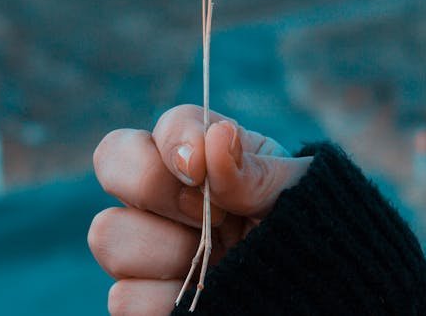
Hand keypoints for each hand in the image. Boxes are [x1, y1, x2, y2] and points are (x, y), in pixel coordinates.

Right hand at [89, 104, 312, 315]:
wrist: (317, 292)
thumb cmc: (306, 230)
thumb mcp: (296, 193)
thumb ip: (255, 170)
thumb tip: (216, 138)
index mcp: (204, 155)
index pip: (166, 126)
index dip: (177, 142)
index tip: (200, 169)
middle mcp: (165, 195)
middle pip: (114, 163)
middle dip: (159, 189)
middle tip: (214, 217)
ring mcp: (151, 246)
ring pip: (108, 234)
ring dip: (168, 251)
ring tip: (216, 263)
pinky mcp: (145, 297)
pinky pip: (124, 298)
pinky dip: (166, 302)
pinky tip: (206, 297)